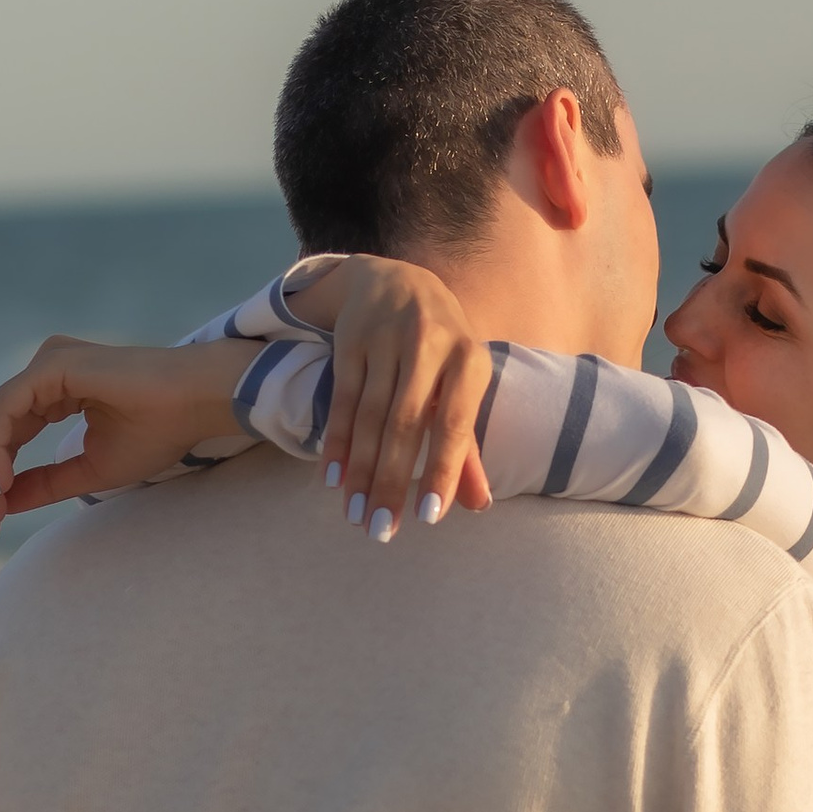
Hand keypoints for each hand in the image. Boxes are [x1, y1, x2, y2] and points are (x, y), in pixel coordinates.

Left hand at [0, 337, 251, 541]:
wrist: (198, 402)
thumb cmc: (159, 431)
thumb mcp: (91, 469)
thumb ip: (45, 484)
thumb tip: (0, 504)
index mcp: (55, 391)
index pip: (8, 437)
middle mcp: (46, 371)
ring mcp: (48, 363)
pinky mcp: (52, 364)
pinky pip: (7, 408)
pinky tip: (1, 479)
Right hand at [308, 258, 495, 537]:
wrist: (396, 280)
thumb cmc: (440, 348)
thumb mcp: (461, 384)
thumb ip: (467, 446)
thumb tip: (478, 504)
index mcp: (469, 360)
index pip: (455, 424)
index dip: (443, 470)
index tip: (429, 518)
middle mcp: (429, 347)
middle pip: (406, 425)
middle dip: (392, 482)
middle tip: (381, 530)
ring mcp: (386, 341)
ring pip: (370, 417)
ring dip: (361, 471)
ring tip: (356, 515)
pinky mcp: (351, 341)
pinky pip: (342, 401)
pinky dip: (337, 442)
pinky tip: (334, 477)